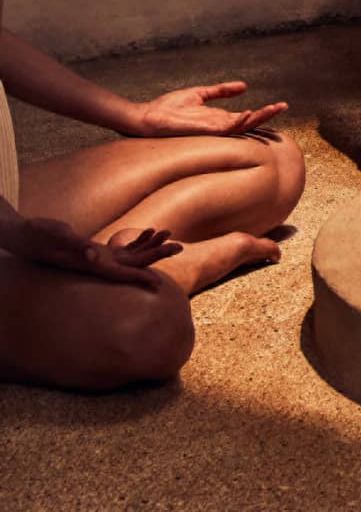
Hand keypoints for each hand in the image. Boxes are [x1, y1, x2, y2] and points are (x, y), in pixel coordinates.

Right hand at [0, 216, 179, 286]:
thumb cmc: (42, 236)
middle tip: (180, 246)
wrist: (28, 237)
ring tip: (171, 234)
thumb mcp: (60, 239)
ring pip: (131, 255)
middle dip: (156, 256)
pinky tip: (150, 231)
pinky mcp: (97, 251)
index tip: (159, 283)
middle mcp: (99, 264)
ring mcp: (99, 258)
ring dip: (151, 246)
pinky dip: (138, 240)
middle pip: (133, 264)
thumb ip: (78, 248)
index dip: (140, 278)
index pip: (121, 274)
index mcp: (92, 265)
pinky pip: (123, 248)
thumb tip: (95, 256)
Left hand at [133, 82, 287, 137]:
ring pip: (242, 127)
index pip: (246, 118)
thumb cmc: (168, 108)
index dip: (263, 112)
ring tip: (273, 108)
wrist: (146, 118)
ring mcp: (212, 130)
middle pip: (249, 123)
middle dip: (267, 116)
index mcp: (219, 119)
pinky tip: (248, 113)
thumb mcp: (199, 94)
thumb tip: (245, 86)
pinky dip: (238, 122)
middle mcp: (218, 127)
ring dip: (258, 119)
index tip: (279, 105)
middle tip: (283, 106)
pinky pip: (225, 129)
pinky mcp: (203, 131)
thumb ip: (221, 91)